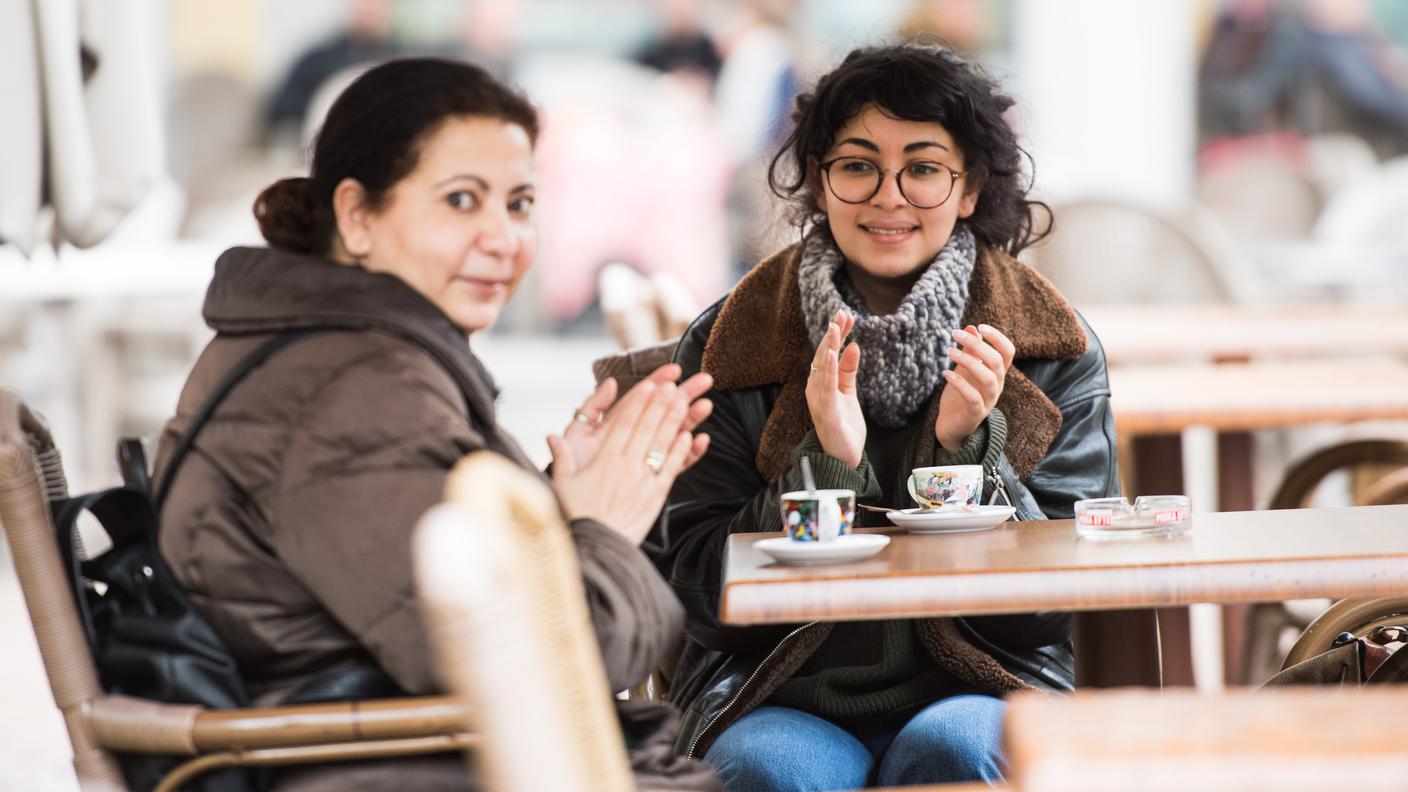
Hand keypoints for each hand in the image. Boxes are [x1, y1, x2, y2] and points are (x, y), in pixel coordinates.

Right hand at [549, 380, 711, 544]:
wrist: (597, 546)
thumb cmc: (578, 515)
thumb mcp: (563, 484)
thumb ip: (562, 457)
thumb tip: (552, 436)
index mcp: (605, 459)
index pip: (625, 424)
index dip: (639, 403)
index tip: (650, 386)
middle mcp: (627, 466)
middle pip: (647, 428)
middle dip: (661, 404)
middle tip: (675, 384)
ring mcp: (644, 480)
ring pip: (662, 444)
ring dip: (675, 421)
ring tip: (685, 402)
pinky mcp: (655, 496)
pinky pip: (670, 469)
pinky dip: (680, 452)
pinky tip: (689, 437)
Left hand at [561, 364, 713, 471]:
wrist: (582, 509)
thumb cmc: (578, 469)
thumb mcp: (577, 434)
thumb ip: (591, 407)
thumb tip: (609, 383)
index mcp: (618, 424)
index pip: (641, 398)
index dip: (657, 382)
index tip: (673, 370)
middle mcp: (636, 437)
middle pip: (663, 411)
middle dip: (683, 394)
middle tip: (704, 380)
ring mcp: (647, 456)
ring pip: (674, 434)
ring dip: (690, 419)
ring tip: (706, 405)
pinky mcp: (656, 476)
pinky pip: (676, 463)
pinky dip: (690, 453)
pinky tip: (701, 439)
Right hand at [805, 309, 864, 468]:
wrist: (844, 458)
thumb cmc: (843, 426)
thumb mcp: (848, 393)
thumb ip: (848, 370)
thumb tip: (854, 346)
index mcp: (821, 383)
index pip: (827, 353)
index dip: (837, 334)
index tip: (846, 316)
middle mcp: (815, 389)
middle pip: (822, 356)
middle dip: (832, 334)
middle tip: (841, 314)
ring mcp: (818, 400)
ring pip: (822, 367)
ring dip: (828, 346)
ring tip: (836, 327)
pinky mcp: (825, 411)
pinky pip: (825, 386)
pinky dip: (827, 368)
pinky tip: (831, 353)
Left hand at [935, 323, 1014, 452]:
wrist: (952, 426)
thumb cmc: (960, 395)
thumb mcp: (964, 370)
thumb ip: (970, 351)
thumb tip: (971, 327)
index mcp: (997, 373)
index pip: (1008, 352)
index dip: (997, 337)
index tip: (979, 326)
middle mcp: (997, 386)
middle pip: (996, 361)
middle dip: (977, 344)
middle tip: (955, 333)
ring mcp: (988, 401)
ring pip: (987, 378)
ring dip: (968, 361)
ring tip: (949, 351)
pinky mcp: (975, 413)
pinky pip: (973, 397)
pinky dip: (960, 384)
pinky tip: (946, 373)